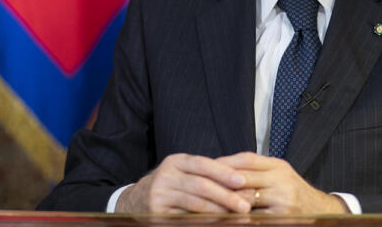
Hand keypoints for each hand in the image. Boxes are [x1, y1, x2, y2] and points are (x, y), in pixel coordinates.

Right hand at [115, 153, 251, 213]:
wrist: (136, 200)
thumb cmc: (172, 185)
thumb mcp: (184, 172)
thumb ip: (207, 173)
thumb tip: (242, 179)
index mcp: (176, 161)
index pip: (203, 164)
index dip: (223, 172)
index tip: (243, 181)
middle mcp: (166, 176)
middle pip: (200, 185)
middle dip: (225, 195)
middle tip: (245, 204)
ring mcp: (159, 195)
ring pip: (194, 203)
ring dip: (218, 210)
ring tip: (235, 215)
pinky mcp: (156, 213)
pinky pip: (184, 217)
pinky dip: (203, 221)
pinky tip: (216, 222)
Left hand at [216, 152, 348, 213]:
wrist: (319, 211)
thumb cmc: (292, 193)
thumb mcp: (279, 175)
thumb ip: (257, 170)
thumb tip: (222, 167)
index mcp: (278, 166)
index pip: (247, 159)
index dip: (225, 162)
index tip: (206, 167)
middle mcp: (281, 180)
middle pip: (243, 177)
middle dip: (220, 183)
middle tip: (199, 186)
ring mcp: (282, 199)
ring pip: (245, 199)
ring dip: (224, 202)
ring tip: (206, 203)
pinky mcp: (281, 217)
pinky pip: (253, 217)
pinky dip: (238, 217)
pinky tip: (225, 218)